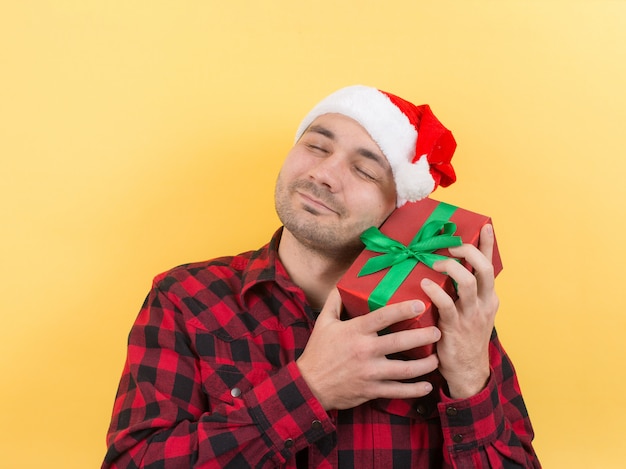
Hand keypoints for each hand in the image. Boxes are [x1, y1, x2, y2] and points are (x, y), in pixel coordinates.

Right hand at [296, 289, 440, 409]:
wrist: (310, 385)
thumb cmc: (318, 351)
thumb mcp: (323, 322)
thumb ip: (335, 301)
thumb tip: (342, 282)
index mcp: (355, 331)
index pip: (382, 317)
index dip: (402, 310)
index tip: (420, 304)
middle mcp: (365, 351)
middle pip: (400, 342)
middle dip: (423, 337)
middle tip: (438, 332)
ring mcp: (370, 372)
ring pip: (404, 370)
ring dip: (424, 365)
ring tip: (436, 359)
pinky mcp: (371, 390)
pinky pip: (397, 391)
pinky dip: (414, 390)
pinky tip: (427, 386)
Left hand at [421, 223, 498, 398]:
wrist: (468, 372)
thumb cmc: (464, 338)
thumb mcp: (472, 313)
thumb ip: (464, 293)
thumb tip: (444, 270)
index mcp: (489, 297)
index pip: (491, 265)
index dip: (488, 244)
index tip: (486, 225)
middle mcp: (484, 302)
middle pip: (483, 268)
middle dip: (467, 251)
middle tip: (450, 245)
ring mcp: (471, 315)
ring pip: (467, 282)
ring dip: (450, 267)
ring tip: (434, 262)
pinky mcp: (455, 326)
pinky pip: (447, 304)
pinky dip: (435, 291)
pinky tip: (425, 285)